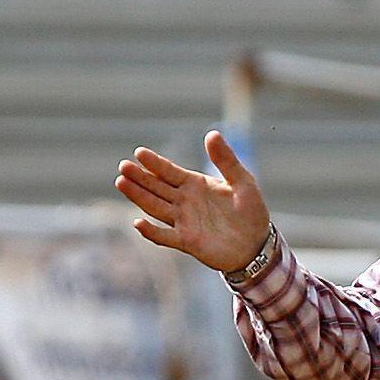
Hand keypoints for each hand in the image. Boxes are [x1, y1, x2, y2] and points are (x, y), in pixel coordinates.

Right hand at [115, 132, 271, 274]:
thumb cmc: (251, 212)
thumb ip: (227, 160)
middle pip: (156, 187)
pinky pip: (165, 236)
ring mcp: (183, 221)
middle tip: (123, 166)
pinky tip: (138, 223)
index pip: (169, 171)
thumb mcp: (243, 183)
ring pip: (155, 206)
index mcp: (194, 184)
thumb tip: (212, 134)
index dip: (155, 163)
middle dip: (139, 177)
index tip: (139, 152)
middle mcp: (184, 201)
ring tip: (121, 182)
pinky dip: (151, 231)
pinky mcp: (187, 241)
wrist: (258, 245)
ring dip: (138, 196)